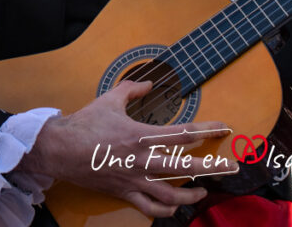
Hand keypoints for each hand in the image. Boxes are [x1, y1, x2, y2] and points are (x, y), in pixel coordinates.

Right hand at [18, 79, 234, 218]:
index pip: (183, 133)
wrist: (61, 149)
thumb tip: (149, 81)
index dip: (207, 129)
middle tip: (231, 166)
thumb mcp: (111, 98)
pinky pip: (148, 208)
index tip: (224, 127)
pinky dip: (165, 210)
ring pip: (170, 194)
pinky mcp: (124, 192)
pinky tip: (175, 205)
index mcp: (141, 134)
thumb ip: (134, 88)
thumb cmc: (86, 122)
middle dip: (212, 167)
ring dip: (191, 194)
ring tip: (205, 191)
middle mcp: (142, 160)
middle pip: (185, 167)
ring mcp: (134, 179)